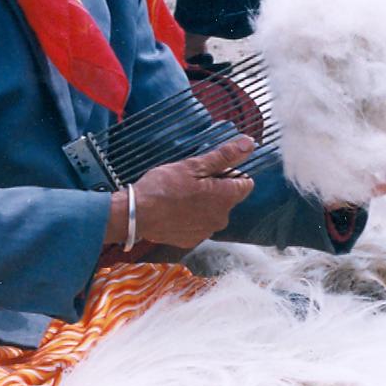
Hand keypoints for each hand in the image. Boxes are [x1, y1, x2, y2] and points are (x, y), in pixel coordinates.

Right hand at [132, 136, 255, 248]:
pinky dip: (191, 218)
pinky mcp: (192, 241)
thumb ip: (224, 156)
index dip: (230, 174)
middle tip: (191, 181)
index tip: (210, 170)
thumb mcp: (194, 166)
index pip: (245, 183)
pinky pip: (199, 225)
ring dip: (203, 204)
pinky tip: (175, 211)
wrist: (137, 214)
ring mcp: (207, 232)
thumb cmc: (164, 187)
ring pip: (212, 212)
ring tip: (180, 196)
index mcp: (226, 198)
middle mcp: (222, 219)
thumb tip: (249, 144)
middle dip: (215, 189)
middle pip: (228, 199)